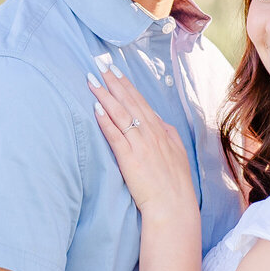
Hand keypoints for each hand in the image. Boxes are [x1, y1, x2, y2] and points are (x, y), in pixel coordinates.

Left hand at [88, 61, 199, 222]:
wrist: (174, 205)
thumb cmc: (175, 184)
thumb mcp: (176, 153)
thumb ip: (166, 135)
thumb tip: (156, 121)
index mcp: (162, 130)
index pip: (141, 102)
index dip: (126, 85)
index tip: (115, 71)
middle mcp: (151, 133)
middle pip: (129, 102)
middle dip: (114, 82)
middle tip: (100, 64)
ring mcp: (141, 144)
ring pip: (120, 114)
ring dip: (105, 95)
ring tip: (92, 80)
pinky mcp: (130, 158)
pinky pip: (115, 135)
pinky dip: (105, 121)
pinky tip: (96, 109)